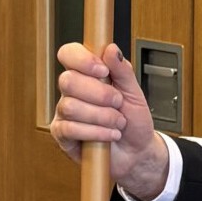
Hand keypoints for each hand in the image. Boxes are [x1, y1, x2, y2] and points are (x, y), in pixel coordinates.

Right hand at [50, 42, 168, 200]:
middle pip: (67, 80)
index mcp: (88, 75)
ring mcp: (65, 113)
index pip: (69, 54)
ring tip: (117, 122)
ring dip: (102, 116)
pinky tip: (109, 135)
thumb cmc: (134, 121)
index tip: (103, 70)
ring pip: (70, 106)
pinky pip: (70, 129)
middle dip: (100, 94)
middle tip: (117, 103)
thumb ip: (123, 71)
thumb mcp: (135, 93)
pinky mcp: (63, 135)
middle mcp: (73, 92)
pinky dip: (96, 132)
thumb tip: (111, 48)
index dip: (82, 59)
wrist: (138, 152)